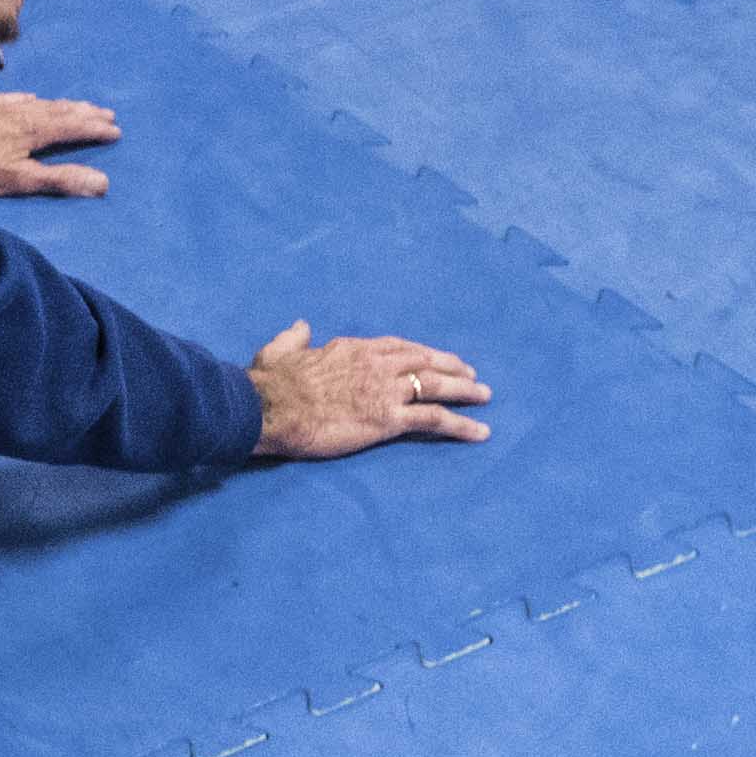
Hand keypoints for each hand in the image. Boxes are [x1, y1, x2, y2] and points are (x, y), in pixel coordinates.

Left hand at [0, 89, 118, 197]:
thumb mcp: (19, 180)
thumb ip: (60, 180)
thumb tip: (102, 181)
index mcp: (35, 129)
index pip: (74, 126)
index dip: (96, 129)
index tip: (116, 132)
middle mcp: (23, 112)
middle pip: (62, 110)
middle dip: (87, 114)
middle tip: (108, 115)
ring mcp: (3, 107)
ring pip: (43, 103)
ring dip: (65, 106)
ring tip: (80, 107)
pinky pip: (16, 99)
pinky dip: (33, 100)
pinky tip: (31, 98)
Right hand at [246, 320, 494, 460]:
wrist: (271, 408)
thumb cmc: (272, 382)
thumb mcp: (280, 349)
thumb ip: (295, 336)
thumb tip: (301, 325)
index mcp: (353, 348)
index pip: (397, 347)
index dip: (421, 352)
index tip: (434, 358)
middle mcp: (376, 364)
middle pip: (425, 361)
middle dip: (451, 367)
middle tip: (471, 375)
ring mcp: (385, 390)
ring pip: (437, 385)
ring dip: (465, 390)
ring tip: (485, 397)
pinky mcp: (388, 418)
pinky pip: (434, 419)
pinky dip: (461, 424)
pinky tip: (479, 431)